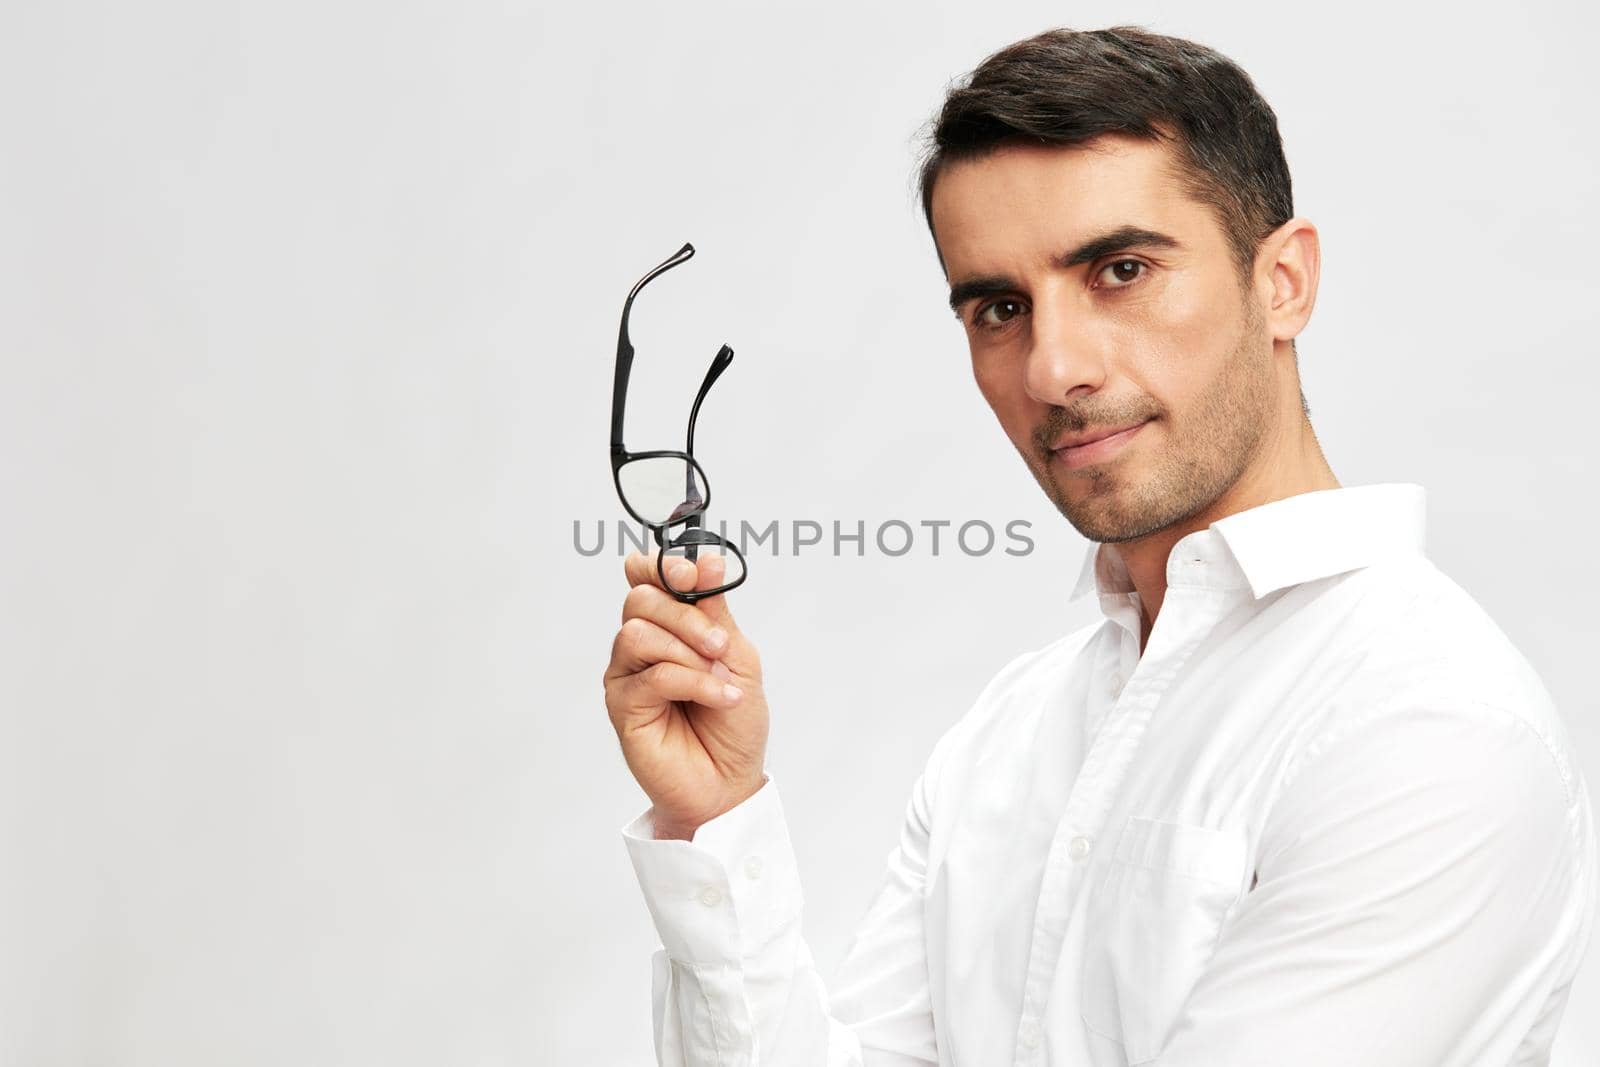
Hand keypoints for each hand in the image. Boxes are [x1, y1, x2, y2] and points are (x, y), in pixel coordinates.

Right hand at [604, 548, 768, 839]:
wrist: (732, 782)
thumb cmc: (733, 723)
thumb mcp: (737, 656)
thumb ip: (715, 611)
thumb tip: (707, 561)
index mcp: (668, 626)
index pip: (647, 577)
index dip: (665, 567)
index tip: (694, 575)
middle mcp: (641, 646)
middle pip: (640, 600)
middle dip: (686, 616)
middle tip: (720, 644)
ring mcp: (627, 675)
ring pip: (637, 633)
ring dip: (687, 651)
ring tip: (719, 676)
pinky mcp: (623, 707)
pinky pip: (651, 675)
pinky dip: (694, 681)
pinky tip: (720, 696)